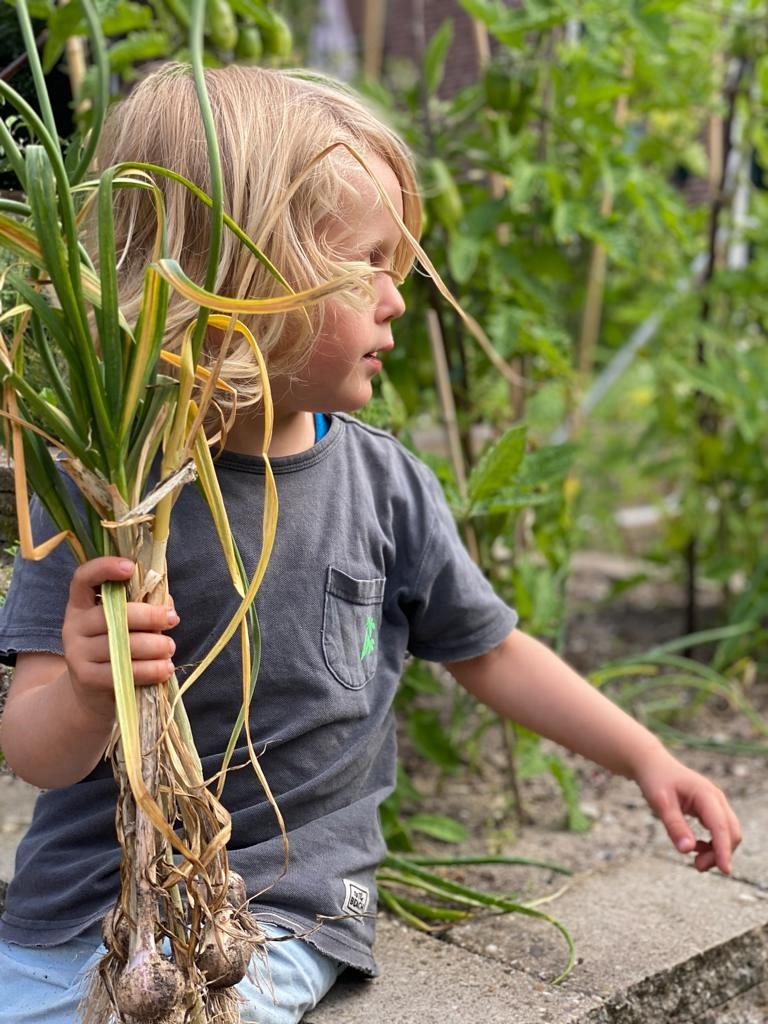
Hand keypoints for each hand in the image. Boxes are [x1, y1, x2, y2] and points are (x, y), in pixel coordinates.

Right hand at [62, 556, 178, 723]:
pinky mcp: (86, 678)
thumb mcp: (125, 625)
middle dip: (149, 616)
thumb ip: (143, 606)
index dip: (104, 568)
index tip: (131, 567)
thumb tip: (167, 602)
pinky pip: (124, 671)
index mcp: (80, 605)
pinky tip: (165, 668)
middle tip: (172, 619)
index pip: (83, 578)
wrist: (93, 695)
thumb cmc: (118, 649)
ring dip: (155, 646)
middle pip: (113, 614)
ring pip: (122, 644)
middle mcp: (73, 626)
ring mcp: (76, 653)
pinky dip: (151, 670)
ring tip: (170, 648)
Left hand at [633, 749, 741, 873]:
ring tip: (696, 862)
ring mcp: (715, 804)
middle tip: (697, 866)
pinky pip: (720, 831)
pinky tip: (695, 847)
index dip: (723, 849)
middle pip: (730, 832)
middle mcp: (716, 799)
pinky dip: (712, 844)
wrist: (653, 765)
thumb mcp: (660, 803)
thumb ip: (674, 826)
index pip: (720, 826)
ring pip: (728, 833)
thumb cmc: (656, 781)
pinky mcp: (711, 810)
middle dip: (720, 853)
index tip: (725, 870)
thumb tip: (687, 850)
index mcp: (705, 794)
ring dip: (717, 851)